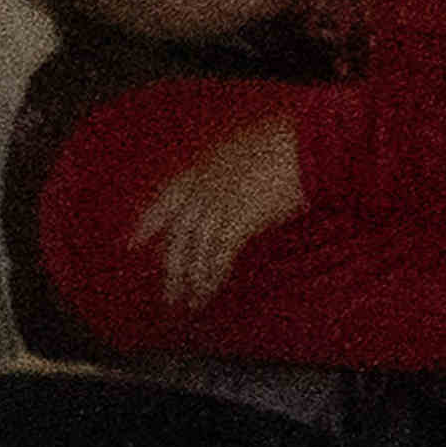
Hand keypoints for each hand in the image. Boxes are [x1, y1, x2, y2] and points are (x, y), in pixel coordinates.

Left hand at [136, 115, 305, 310]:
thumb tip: (229, 197)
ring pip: (196, 251)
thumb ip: (228, 174)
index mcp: (202, 167)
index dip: (148, 224)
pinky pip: (219, 255)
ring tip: (189, 304)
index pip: (165, 199)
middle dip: (172, 269)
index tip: (132, 245)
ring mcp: (220, 204)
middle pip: (179, 236)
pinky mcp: (241, 219)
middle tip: (168, 296)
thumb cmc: (290, 146)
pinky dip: (212, 276)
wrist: (313, 143)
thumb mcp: (248, 152)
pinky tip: (208, 293)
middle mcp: (204, 187)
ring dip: (192, 281)